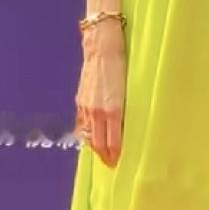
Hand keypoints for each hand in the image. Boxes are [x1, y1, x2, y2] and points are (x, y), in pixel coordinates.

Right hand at [75, 21, 124, 167]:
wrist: (102, 46)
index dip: (115, 155)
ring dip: (95, 147)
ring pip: (88, 135)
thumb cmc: (121, 63)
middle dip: (104, 156)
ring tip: (102, 153)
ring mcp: (86, 107)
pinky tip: (91, 135)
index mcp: (112, 110)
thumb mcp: (128, 88)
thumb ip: (124, 109)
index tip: (118, 163)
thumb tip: (125, 125)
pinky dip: (87, 133)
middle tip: (111, 164)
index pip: (112, 141)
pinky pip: (82, 124)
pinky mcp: (80, 100)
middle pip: (98, 143)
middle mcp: (97, 112)